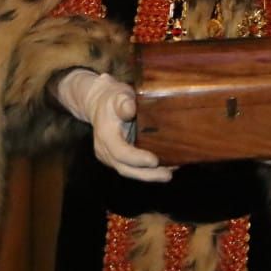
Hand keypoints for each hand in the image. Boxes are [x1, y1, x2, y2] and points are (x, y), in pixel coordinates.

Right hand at [52, 69, 172, 182]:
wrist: (100, 104)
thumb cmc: (113, 98)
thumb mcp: (118, 95)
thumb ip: (123, 102)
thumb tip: (130, 109)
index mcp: (105, 136)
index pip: (120, 152)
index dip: (137, 159)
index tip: (154, 161)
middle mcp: (106, 150)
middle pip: (125, 168)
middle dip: (147, 175)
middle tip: (168, 175)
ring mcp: (111, 156)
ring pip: (129, 171)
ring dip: (149, 175)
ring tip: (170, 173)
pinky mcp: (118, 158)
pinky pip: (132, 167)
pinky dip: (148, 170)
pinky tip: (166, 167)